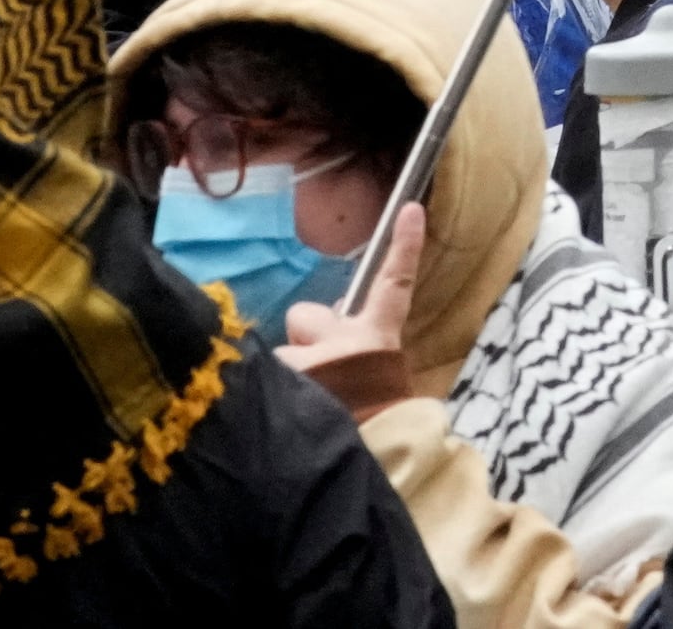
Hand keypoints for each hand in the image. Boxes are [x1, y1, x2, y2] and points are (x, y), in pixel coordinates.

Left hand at [277, 201, 423, 417]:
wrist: (371, 460)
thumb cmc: (376, 431)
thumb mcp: (378, 391)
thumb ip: (355, 364)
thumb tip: (329, 350)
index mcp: (378, 342)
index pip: (394, 285)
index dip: (403, 248)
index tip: (411, 211)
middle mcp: (344, 341)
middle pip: (305, 316)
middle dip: (300, 339)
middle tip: (313, 374)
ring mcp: (311, 362)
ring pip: (277, 358)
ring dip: (283, 379)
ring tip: (298, 412)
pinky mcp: (284, 384)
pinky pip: (261, 384)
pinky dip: (265, 401)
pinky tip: (279, 426)